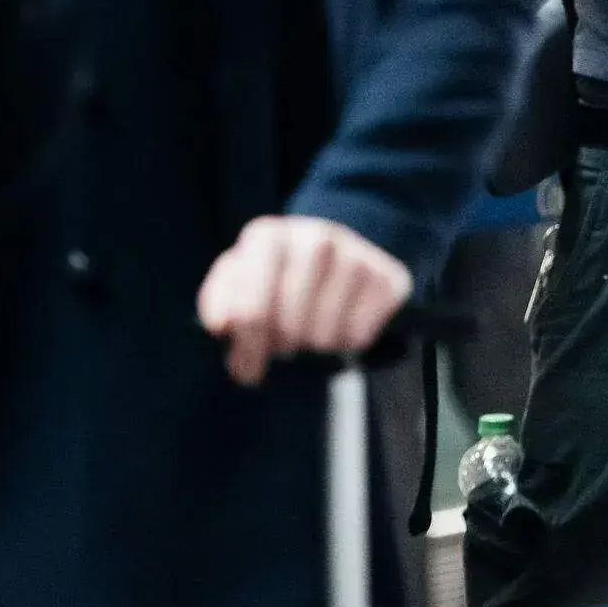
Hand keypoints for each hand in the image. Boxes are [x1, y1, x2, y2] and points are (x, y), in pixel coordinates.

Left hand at [196, 215, 414, 385]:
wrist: (337, 250)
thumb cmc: (275, 276)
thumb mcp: (239, 280)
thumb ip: (219, 303)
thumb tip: (221, 326)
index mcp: (266, 236)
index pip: (250, 311)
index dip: (247, 350)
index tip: (245, 370)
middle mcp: (314, 236)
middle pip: (289, 327)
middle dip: (281, 349)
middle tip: (281, 349)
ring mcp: (355, 254)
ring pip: (324, 336)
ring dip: (312, 347)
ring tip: (308, 333)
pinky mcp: (388, 278)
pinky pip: (358, 337)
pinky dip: (345, 344)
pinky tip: (338, 325)